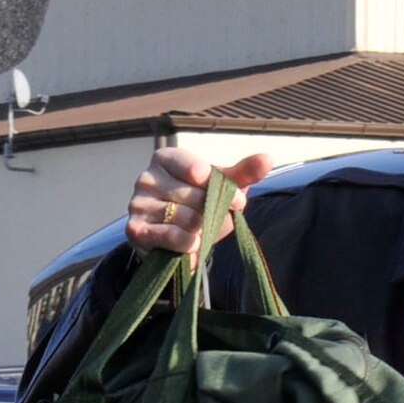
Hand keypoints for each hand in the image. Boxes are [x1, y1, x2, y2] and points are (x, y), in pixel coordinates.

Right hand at [124, 149, 275, 265]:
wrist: (169, 238)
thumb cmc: (196, 203)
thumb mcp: (220, 186)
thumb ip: (243, 173)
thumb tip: (268, 158)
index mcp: (166, 159)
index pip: (198, 169)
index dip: (222, 188)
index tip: (236, 202)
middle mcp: (146, 178)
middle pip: (194, 196)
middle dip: (214, 212)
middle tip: (218, 219)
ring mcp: (137, 204)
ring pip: (186, 218)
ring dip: (202, 230)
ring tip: (199, 230)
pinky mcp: (135, 229)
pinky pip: (173, 237)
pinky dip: (189, 244)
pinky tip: (191, 244)